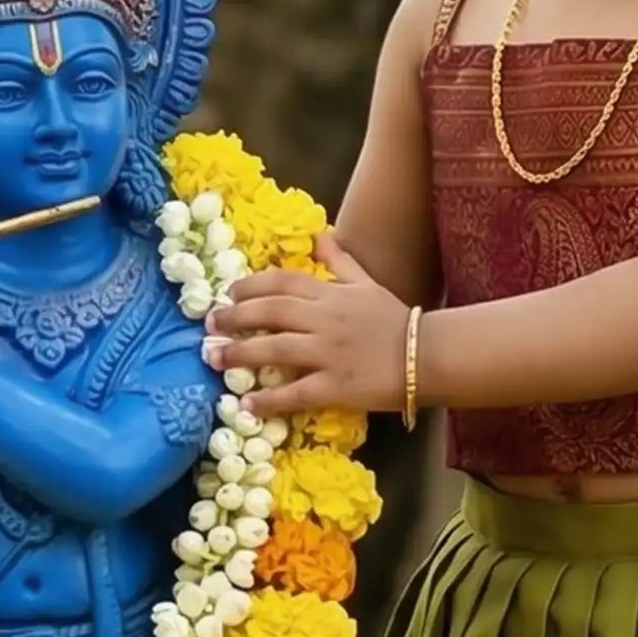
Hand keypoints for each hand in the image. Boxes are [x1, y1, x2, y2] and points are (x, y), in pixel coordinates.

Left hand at [203, 233, 407, 416]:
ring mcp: (329, 354)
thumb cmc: (396, 321)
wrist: (428, 355)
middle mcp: (325, 320)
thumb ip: (339, 260)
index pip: (281, 283)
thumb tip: (318, 233)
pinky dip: (269, 399)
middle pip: (270, 313)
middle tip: (209, 326)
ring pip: (275, 350)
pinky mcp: (336, 386)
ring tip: (215, 359)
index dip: (250, 286)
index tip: (228, 294)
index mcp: (331, 294)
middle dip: (235, 317)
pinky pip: (295, 392)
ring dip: (240, 354)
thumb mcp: (367, 282)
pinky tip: (247, 403)